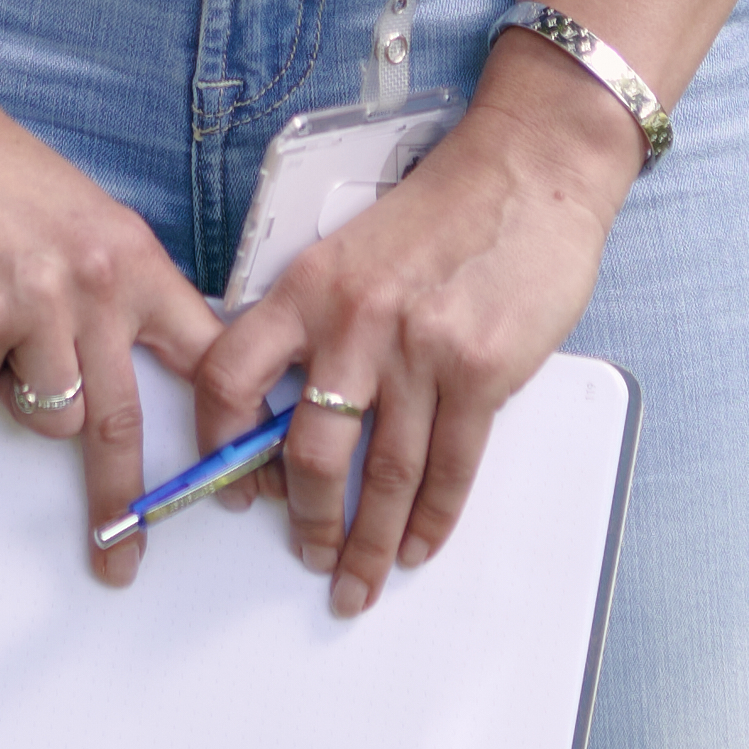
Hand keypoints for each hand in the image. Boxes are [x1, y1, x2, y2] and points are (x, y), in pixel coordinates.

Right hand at [0, 74, 221, 583]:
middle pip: (125, 422)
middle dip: (122, 501)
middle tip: (122, 551)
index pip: (205, 354)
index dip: (225, 427)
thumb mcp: (81, 219)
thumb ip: (110, 290)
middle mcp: (95, 286)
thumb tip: (125, 367)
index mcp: (133, 257)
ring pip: (47, 415)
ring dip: (18, 393)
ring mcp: (33, 307)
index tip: (236, 480)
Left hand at [189, 60, 631, 617]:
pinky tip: (420, 544)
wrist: (527, 169)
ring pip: (383, 475)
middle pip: (309, 451)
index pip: (230, 377)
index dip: (221, 446)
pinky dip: (433, 519)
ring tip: (359, 579)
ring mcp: (419, 351)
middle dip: (307, 520)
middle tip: (309, 553)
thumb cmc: (442, 209)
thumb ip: (320, 320)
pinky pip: (449, 468)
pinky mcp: (480, 371)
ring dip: (370, 542)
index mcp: (307, 288)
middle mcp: (353, 323)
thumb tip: (296, 409)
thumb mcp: (352, 250)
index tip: (233, 487)